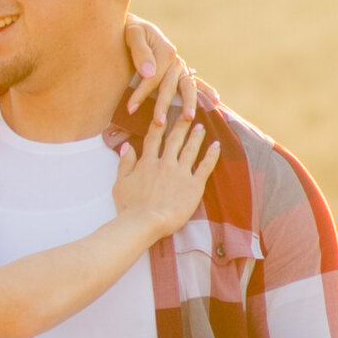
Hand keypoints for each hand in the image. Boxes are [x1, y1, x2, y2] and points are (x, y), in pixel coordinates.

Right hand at [109, 109, 219, 237]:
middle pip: (175, 140)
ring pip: (190, 149)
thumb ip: (125, 163)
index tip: (163, 115)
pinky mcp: (194, 185)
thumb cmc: (130, 207)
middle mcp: (165, 163)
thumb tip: (126, 146)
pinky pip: (205, 166)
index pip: (154, 139)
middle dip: (181, 126)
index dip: (159, 125)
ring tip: (201, 127)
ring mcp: (180, 173)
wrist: (145, 222)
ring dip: (196, 137)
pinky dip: (212, 155)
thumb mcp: (120, 183)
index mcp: (147, 162)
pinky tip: (216, 145)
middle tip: (188, 115)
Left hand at [122, 18, 197, 129]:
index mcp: (165, 51)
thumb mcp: (133, 34)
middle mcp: (176, 60)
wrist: (136, 28)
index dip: (142, 93)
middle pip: (171, 86)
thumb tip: (149, 73)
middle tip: (158, 123)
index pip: (154, 77)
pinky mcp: (182, 72)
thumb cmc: (130, 31)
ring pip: (188, 87)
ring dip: (188, 103)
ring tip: (188, 118)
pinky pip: (196, 83)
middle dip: (164, 105)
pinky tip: (215, 102)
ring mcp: (181, 67)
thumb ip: (140, 52)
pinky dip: (206, 91)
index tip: (130, 108)